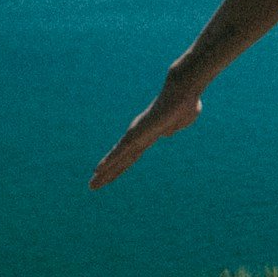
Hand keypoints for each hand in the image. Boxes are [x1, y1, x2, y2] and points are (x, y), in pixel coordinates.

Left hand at [89, 79, 204, 188]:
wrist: (183, 91)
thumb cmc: (185, 103)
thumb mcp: (182, 121)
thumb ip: (172, 127)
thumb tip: (165, 133)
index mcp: (149, 135)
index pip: (131, 155)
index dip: (120, 166)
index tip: (109, 175)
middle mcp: (139, 135)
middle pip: (120, 159)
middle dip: (107, 173)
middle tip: (93, 185)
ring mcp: (136, 134)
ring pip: (116, 157)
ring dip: (104, 172)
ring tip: (92, 184)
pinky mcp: (136, 133)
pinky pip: (120, 150)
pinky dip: (109, 160)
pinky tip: (98, 170)